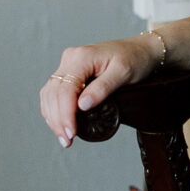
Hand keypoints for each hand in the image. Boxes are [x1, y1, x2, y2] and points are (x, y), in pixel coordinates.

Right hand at [39, 37, 159, 147]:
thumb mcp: (123, 73)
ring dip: (53, 117)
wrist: (140, 49)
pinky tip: (59, 123)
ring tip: (63, 137)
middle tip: (67, 141)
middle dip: (58, 120)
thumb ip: (103, 88)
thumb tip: (82, 106)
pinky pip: (54, 92)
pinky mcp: (69, 72)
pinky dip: (54, 109)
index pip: (65, 89)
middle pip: (54, 93)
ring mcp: (68, 65)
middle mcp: (70, 59)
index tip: (71, 132)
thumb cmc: (134, 59)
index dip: (65, 113)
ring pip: (49, 93)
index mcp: (82, 57)